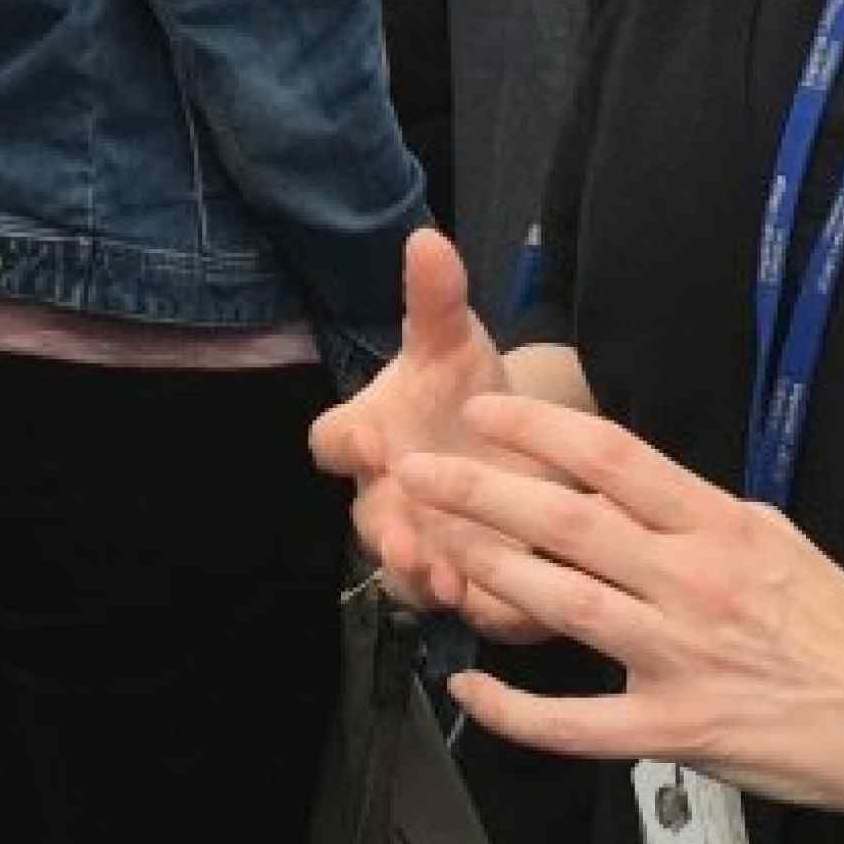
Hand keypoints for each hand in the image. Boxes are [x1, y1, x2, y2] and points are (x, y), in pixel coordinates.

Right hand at [308, 230, 552, 637]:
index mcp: (368, 434)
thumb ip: (435, 298)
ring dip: (419, 579)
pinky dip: (471, 606)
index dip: (347, 446)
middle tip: (406, 535)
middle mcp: (383, 495)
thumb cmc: (462, 387)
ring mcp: (419, 541)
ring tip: (446, 580)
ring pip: (403, 574)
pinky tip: (497, 602)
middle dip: (385, 530)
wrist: (510, 439)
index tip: (374, 439)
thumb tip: (426, 237)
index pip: (332, 443)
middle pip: (367, 520)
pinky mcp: (463, 576)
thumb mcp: (454, 341)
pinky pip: (456, 602)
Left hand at [395, 394, 843, 823]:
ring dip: (488, 574)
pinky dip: (516, 709)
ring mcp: (681, 656)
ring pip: (564, 605)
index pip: (614, 458)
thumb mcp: (779, 542)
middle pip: (570, 521)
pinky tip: (469, 689)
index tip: (482, 408)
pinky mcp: (676, 729)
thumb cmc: (843, 630)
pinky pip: (579, 723)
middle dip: (483, 491)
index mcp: (720, 524)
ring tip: (428, 550)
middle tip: (415, 470)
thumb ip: (704, 518)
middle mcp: (694, 580)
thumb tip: (644, 488)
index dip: (538, 429)